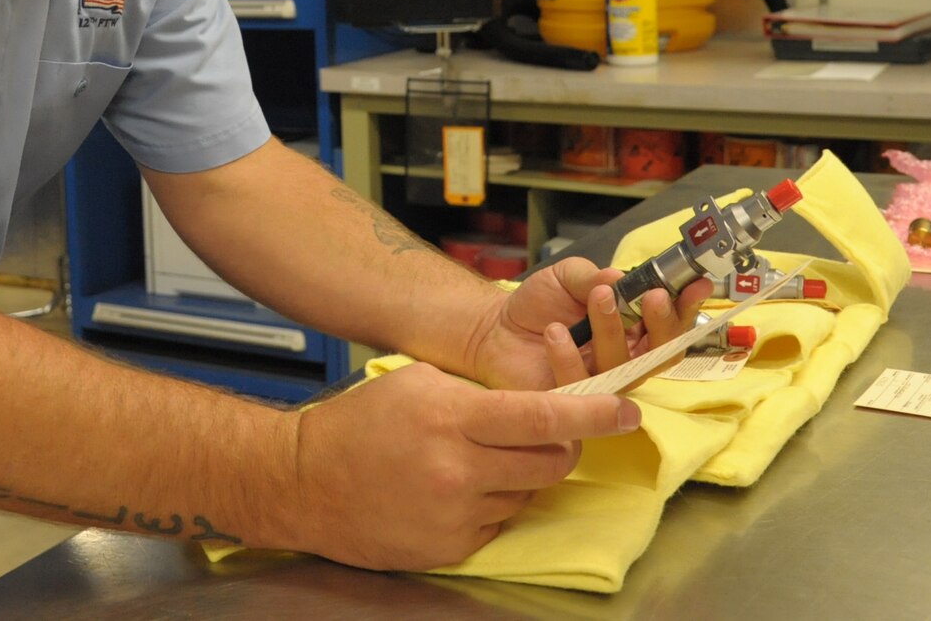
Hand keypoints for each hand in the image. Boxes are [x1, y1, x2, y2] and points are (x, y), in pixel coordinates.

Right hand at [287, 361, 639, 570]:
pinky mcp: (452, 547)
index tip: (626, 410)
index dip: (593, 415)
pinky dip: (490, 503)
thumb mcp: (418, 383)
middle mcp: (460, 470)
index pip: (543, 418)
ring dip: (517, 476)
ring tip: (473, 461)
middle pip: (550, 462)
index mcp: (453, 418)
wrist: (305, 481)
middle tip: (541, 435)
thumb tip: (538, 406)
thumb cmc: (360, 423)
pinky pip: (498, 521)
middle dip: (559, 446)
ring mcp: (456, 514)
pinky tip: (453, 489)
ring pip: (526, 493)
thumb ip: (479, 395)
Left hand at [459, 257, 711, 391]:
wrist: (494, 328)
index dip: (687, 306)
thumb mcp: (567, 276)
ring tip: (595, 298)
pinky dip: (569, 357)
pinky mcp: (574, 403)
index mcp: (633, 327)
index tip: (696, 285)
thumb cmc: (539, 303)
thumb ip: (593, 275)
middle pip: (664, 353)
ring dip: (614, 329)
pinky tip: (555, 332)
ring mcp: (603, 384)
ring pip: (626, 367)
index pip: (672, 323)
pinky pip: (582, 387)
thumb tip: (623, 278)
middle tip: (650, 295)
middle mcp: (627, 358)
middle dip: (663, 323)